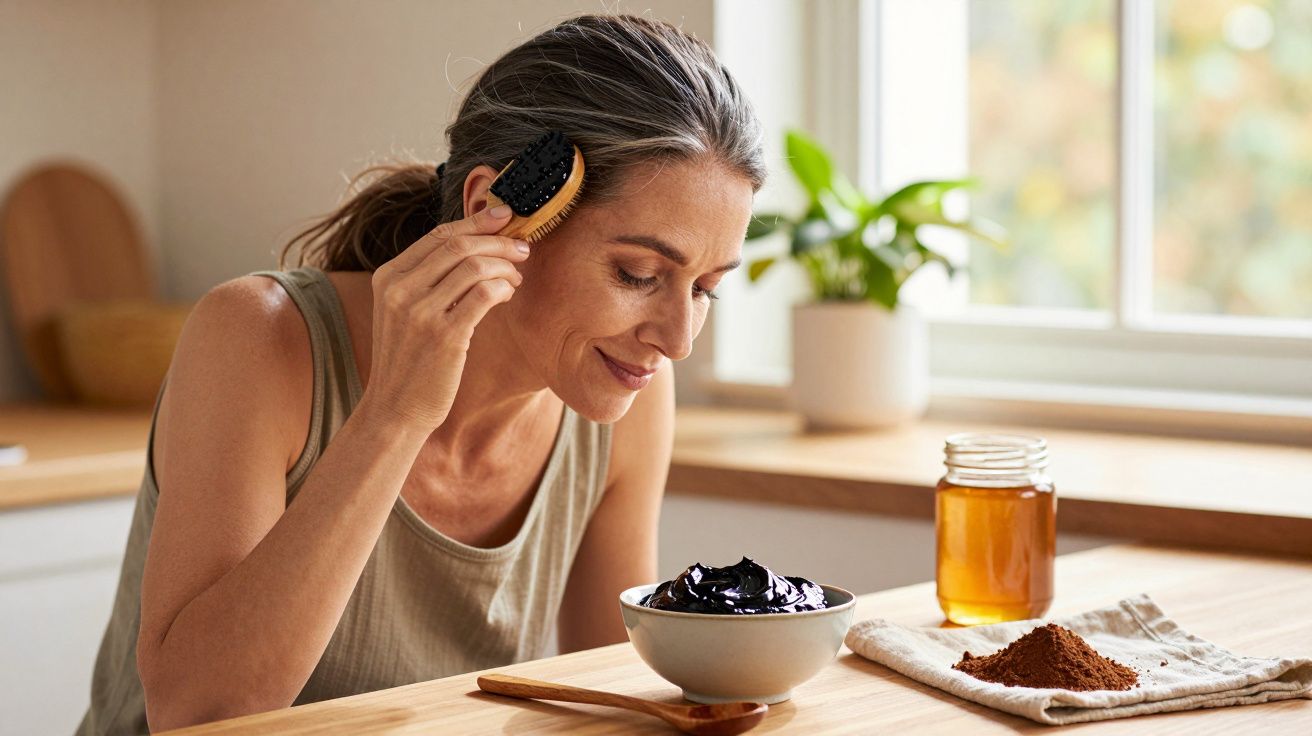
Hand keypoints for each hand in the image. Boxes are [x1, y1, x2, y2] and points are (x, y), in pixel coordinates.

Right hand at [359, 204, 527, 430]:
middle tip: (523, 247)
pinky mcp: (444, 335)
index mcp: (388, 277)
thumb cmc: (408, 360)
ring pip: (475, 266)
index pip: (438, 235)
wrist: (395, 408)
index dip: (476, 222)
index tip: (504, 215)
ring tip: (516, 278)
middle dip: (498, 241)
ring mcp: (420, 312)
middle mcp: (400, 289)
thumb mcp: (403, 312)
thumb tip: (475, 247)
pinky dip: (503, 288)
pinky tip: (508, 295)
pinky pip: (485, 294)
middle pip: (459, 246)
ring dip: (505, 267)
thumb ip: (427, 279)